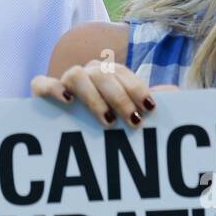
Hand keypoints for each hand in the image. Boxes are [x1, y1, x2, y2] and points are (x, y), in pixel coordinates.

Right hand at [32, 60, 162, 128]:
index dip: (136, 87)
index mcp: (105, 75)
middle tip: (133, 123)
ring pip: (76, 75)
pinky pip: (41, 83)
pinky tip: (67, 101)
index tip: (150, 109)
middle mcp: (85, 74)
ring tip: (107, 121)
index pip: (121, 72)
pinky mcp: (41, 93)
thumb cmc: (104, 127)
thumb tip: (174, 92)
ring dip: (94, 97)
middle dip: (120, 98)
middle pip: (102, 73)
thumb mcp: (127, 118)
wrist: (67, 143)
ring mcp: (63, 82)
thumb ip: (146, 105)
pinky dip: (53, 88)